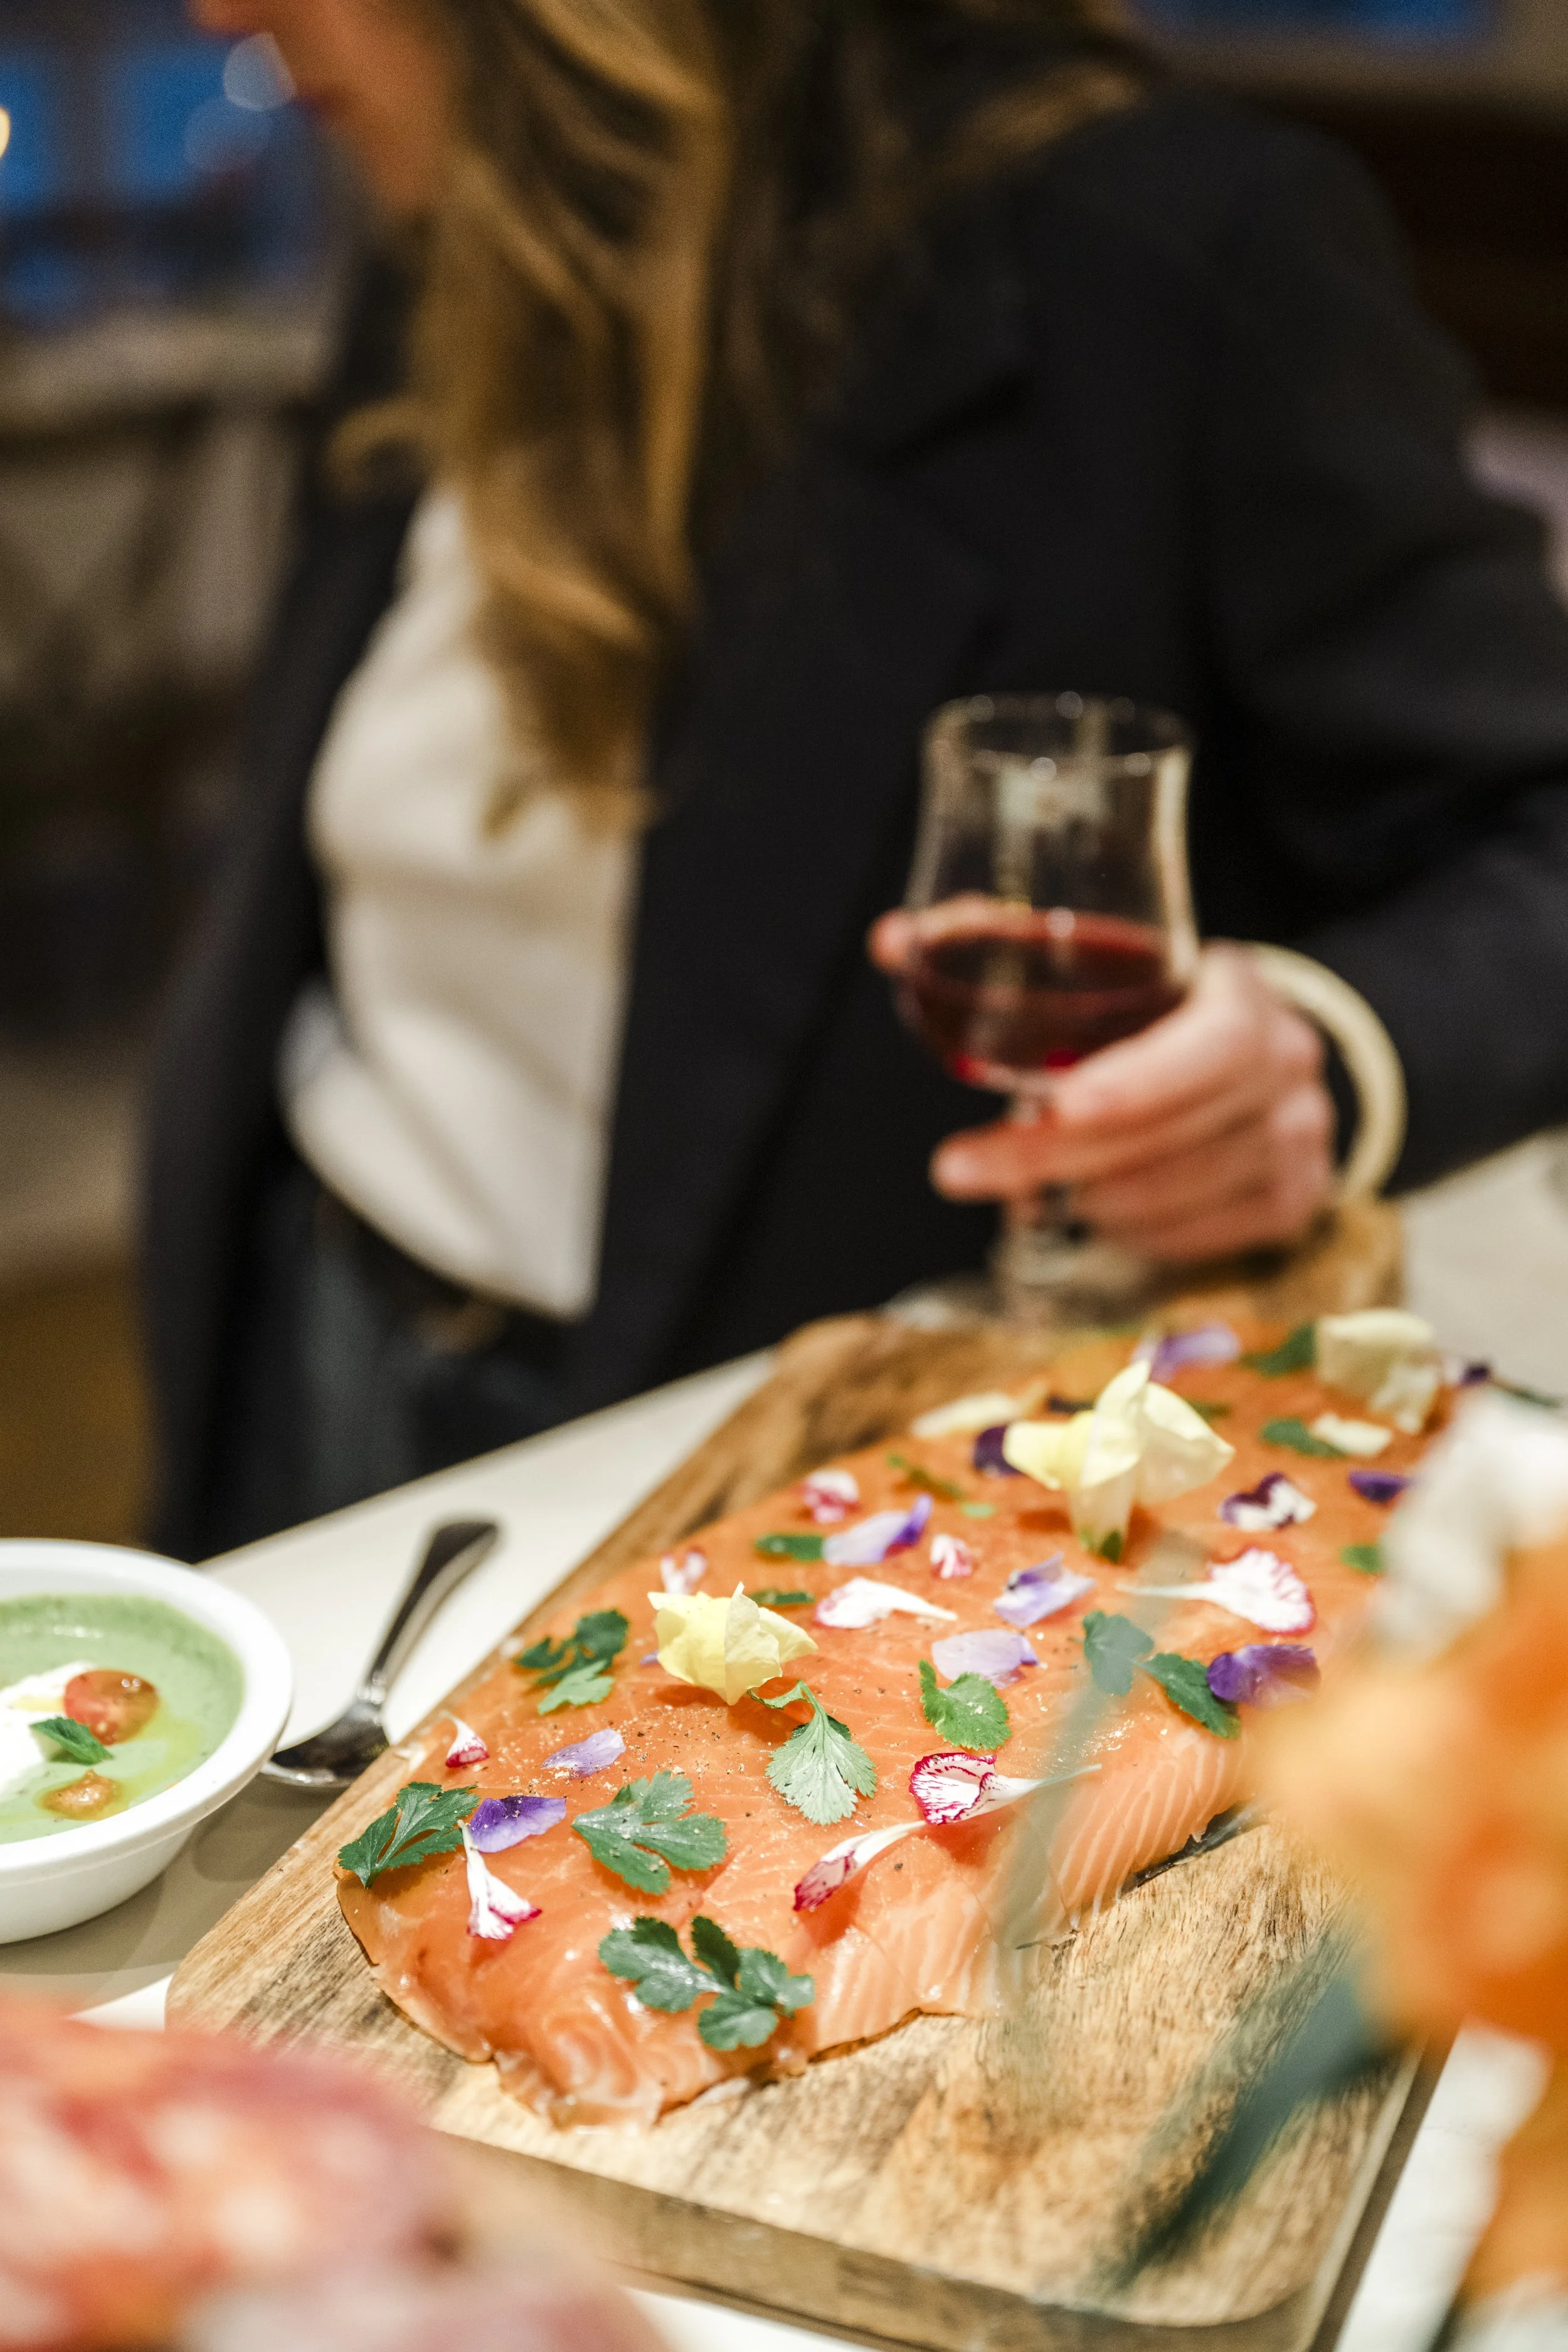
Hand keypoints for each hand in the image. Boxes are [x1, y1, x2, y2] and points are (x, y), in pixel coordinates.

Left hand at [869, 928, 1336, 1262]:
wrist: (1258, 1055)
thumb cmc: (1156, 1012)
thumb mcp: (1105, 970)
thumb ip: (1001, 948)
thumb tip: (890, 941)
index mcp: (1245, 996)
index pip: (1211, 1045)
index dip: (1135, 1083)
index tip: (1051, 1106)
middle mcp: (1288, 1069)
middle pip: (1172, 1132)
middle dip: (1055, 1157)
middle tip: (959, 1168)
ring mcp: (1300, 1141)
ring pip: (1174, 1194)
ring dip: (1086, 1198)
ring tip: (1024, 1186)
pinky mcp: (1294, 1202)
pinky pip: (1195, 1238)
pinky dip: (1131, 1232)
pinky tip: (1094, 1209)